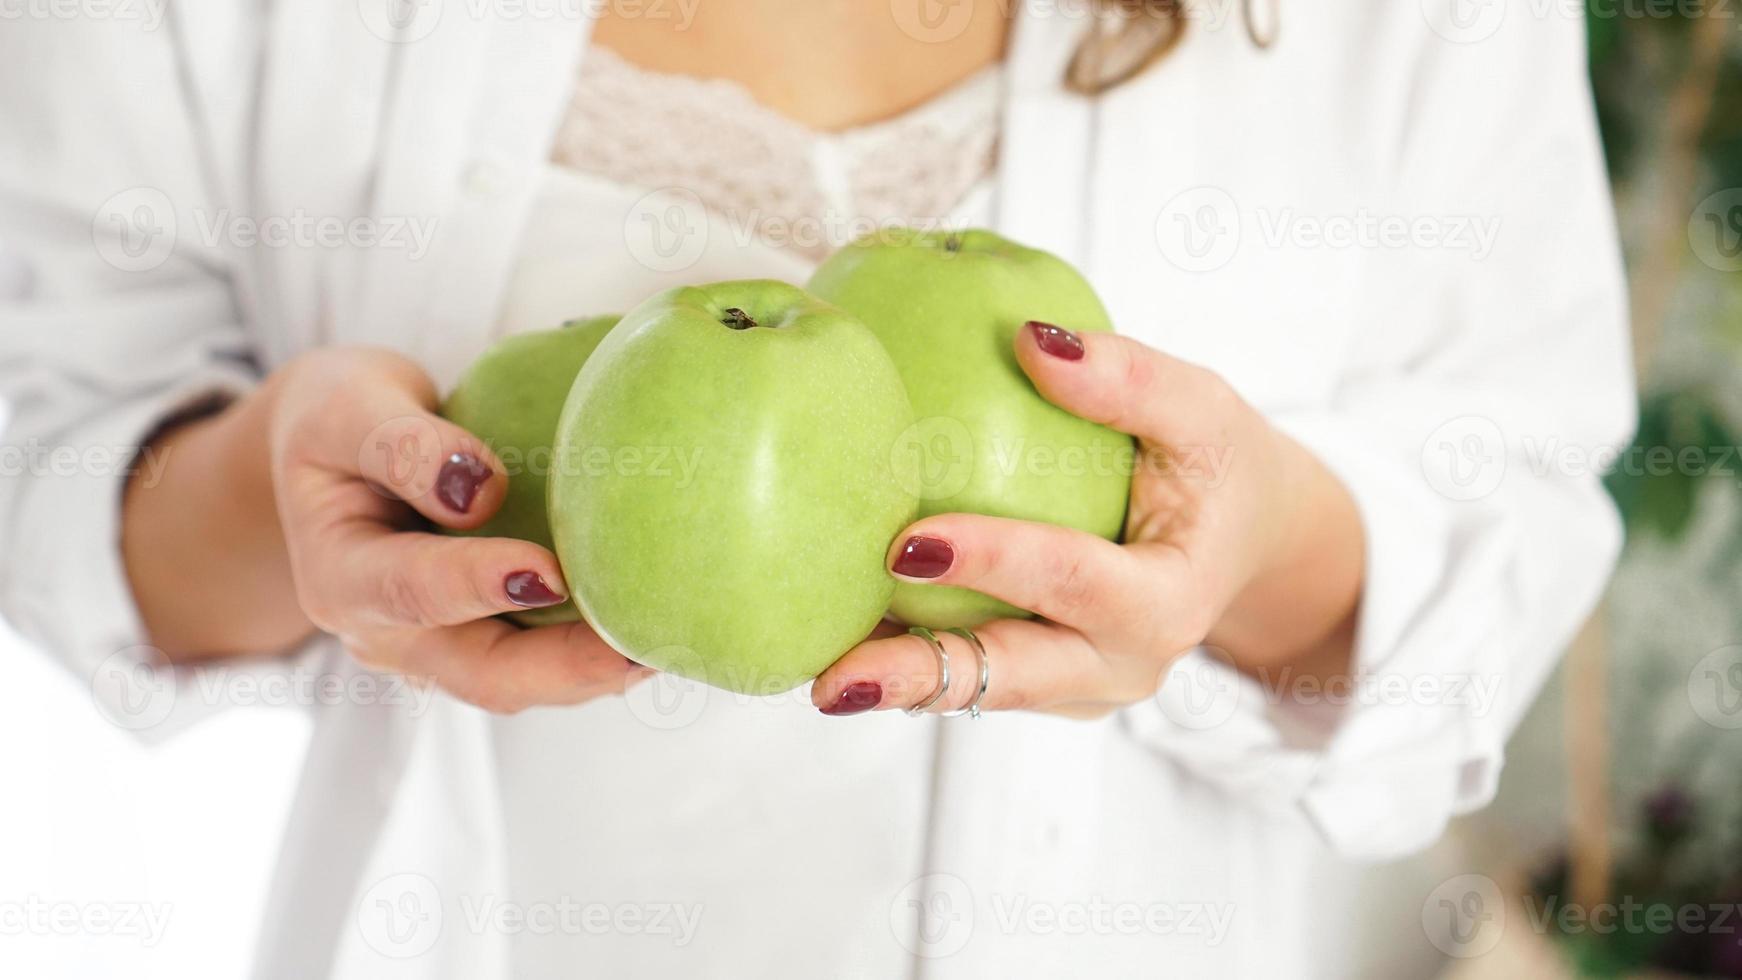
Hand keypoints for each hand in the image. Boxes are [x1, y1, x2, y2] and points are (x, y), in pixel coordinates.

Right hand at [127, 346, 646, 713]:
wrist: (328, 454)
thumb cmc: (337, 420)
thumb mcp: (345, 408)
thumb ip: (402, 445)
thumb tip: (480, 487)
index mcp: (342, 577)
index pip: (414, 591)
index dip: (479, 585)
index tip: (548, 573)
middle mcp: (389, 636)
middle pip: (484, 675)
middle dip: (569, 669)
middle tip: (646, 645)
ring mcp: (437, 650)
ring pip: (523, 682)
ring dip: (596, 671)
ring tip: (671, 641)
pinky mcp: (480, 641)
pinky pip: (541, 662)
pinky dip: (595, 651)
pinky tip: (657, 624)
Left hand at [811, 321, 1363, 718]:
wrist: (1242, 540)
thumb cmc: (1218, 465)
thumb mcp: (1201, 409)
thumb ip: (1128, 378)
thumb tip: (1031, 340)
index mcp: (1166, 603)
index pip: (1072, 581)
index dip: (994, 562)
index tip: (907, 542)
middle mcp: (1118, 665)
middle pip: (1006, 677)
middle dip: (917, 679)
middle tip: (832, 676)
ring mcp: (1075, 686)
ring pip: (974, 690)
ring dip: (894, 681)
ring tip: (810, 674)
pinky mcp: (1039, 683)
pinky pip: (966, 673)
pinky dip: (905, 656)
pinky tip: (830, 632)